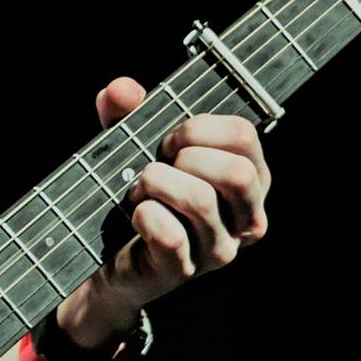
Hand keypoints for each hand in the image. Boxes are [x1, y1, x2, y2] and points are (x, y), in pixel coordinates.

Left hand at [57, 76, 270, 346]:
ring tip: (141, 191)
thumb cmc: (140, 193)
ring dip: (156, 185)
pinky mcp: (183, 271)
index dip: (198, 128)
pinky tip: (136, 214)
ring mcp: (219, 249)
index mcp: (250, 179)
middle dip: (185, 158)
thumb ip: (128, 113)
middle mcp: (246, 218)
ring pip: (201, 200)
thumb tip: (121, 90)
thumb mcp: (136, 145)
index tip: (169, 139)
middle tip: (156, 166)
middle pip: (236, 173)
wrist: (111, 255)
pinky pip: (170, 235)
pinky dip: (145, 215)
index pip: (244, 136)